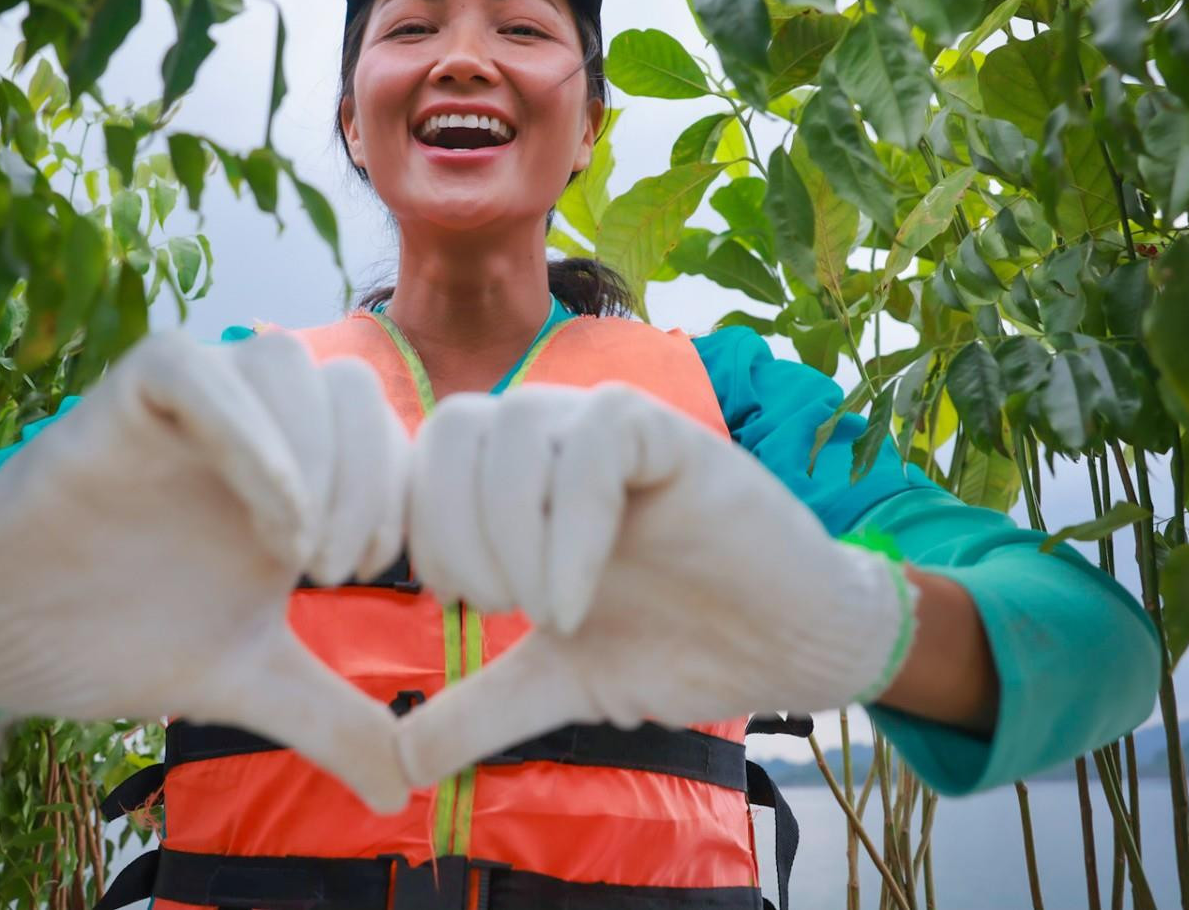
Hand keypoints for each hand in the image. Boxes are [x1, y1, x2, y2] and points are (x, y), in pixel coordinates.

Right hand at [0, 329, 410, 811]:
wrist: (15, 640)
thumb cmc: (133, 636)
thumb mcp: (254, 680)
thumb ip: (332, 719)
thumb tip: (403, 791)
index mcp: (298, 465)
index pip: (387, 431)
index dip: (403, 498)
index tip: (386, 581)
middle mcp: (253, 419)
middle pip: (349, 387)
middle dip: (368, 482)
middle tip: (334, 575)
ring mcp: (192, 399)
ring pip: (281, 359)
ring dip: (315, 454)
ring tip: (295, 552)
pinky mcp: (125, 394)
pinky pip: (194, 368)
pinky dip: (246, 429)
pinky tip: (264, 518)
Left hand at [396, 384, 911, 786]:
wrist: (792, 650)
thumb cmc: (679, 646)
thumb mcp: (558, 682)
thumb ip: (478, 710)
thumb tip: (396, 767)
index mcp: (519, 478)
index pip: (422, 454)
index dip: (415, 530)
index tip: (458, 608)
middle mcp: (558, 437)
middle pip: (452, 425)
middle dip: (451, 530)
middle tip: (496, 611)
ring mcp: (613, 430)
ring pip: (513, 422)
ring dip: (508, 531)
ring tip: (546, 615)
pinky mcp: (674, 437)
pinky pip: (597, 435)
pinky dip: (569, 523)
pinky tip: (574, 604)